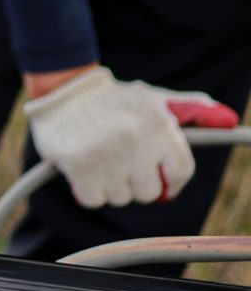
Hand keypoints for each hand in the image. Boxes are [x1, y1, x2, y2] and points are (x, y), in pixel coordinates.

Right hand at [24, 66, 239, 207]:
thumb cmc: (115, 100)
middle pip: (149, 192)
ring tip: (100, 163)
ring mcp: (105, 152)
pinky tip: (82, 171)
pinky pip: (93, 199)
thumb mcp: (154, 99)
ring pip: (120, 198)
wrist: (62, 91)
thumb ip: (191, 109)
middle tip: (120, 165)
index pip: (179, 172)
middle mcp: (135, 138)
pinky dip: (87, 191)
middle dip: (135, 184)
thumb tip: (228, 120)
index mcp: (158, 123)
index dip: (170, 182)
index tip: (160, 182)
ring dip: (110, 187)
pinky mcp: (78, 163)